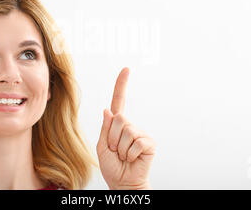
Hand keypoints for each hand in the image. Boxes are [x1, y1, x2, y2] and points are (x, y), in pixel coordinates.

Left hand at [96, 67, 155, 189]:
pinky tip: (132, 158)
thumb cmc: (112, 166)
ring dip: (120, 148)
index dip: (121, 85)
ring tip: (123, 156)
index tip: (126, 69)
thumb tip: (108, 109)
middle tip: (114, 150)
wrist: (122, 182)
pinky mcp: (148, 143)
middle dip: (112, 137)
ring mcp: (140, 133)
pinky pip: (136, 142)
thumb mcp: (102, 146)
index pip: (118, 101)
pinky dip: (129, 154)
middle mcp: (129, 126)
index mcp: (117, 124)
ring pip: (126, 131)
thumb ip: (105, 128)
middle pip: (119, 118)